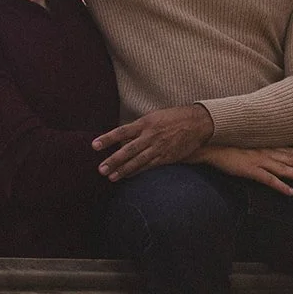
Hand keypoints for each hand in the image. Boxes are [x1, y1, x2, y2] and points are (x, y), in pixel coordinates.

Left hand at [93, 104, 214, 181]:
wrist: (197, 123)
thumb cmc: (174, 117)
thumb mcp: (155, 116)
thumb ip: (140, 127)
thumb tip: (124, 138)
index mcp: (145, 123)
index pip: (122, 132)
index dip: (107, 139)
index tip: (94, 146)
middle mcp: (150, 136)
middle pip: (128, 150)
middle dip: (113, 160)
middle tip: (101, 169)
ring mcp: (158, 147)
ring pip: (137, 161)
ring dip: (123, 170)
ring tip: (111, 177)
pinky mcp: (166, 157)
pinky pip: (149, 166)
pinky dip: (138, 172)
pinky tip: (128, 176)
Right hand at [195, 144, 292, 195]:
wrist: (209, 145)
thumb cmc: (224, 145)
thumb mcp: (243, 144)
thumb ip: (254, 148)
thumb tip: (259, 153)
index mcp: (263, 146)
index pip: (287, 150)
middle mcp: (264, 152)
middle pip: (290, 158)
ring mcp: (258, 161)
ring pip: (284, 168)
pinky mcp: (250, 170)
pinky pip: (269, 180)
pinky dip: (281, 186)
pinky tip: (291, 192)